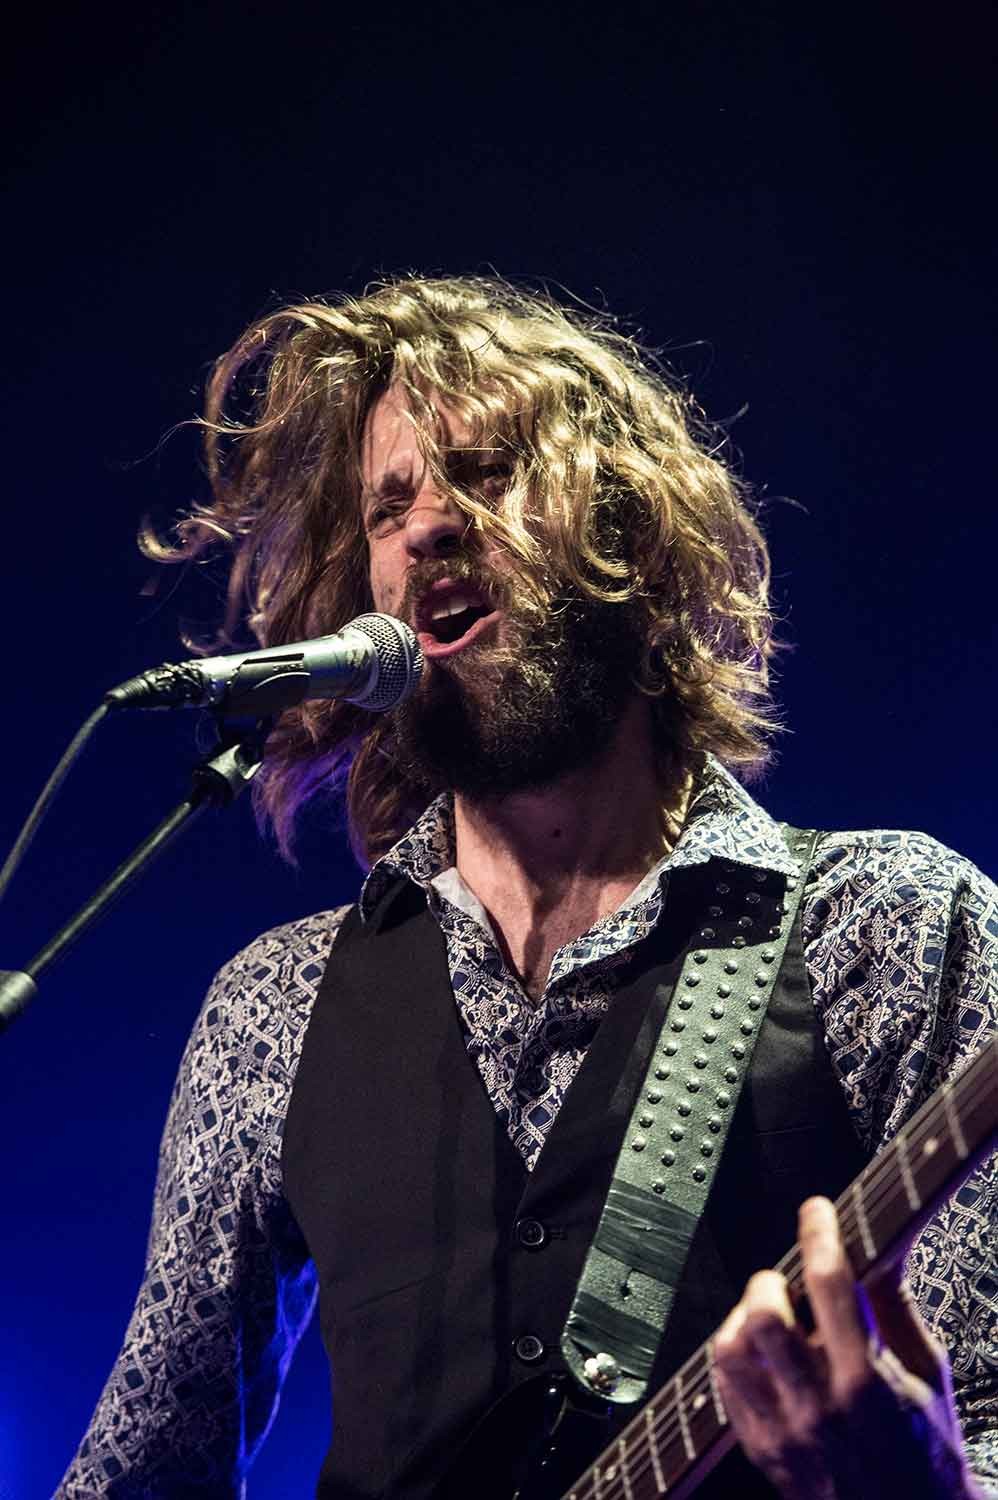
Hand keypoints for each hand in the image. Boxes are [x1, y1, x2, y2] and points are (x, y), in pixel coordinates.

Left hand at [711, 1196, 979, 1498]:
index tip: (818, 1210)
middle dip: (771, 1281)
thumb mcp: (929, 1375)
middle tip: (787, 1280)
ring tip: (770, 1315)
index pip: (830, 1285)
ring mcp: (783, 1433)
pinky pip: (723, 1386)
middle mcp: (818, 1408)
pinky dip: (736, 1354)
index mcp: (868, 1384)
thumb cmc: (929, 1453)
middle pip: (764, 1317)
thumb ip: (898, 1306)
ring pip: (730, 1349)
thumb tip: (883, 1243)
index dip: (820, 1234)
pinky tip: (760, 1351)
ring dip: (743, 1317)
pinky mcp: (759, 1450)